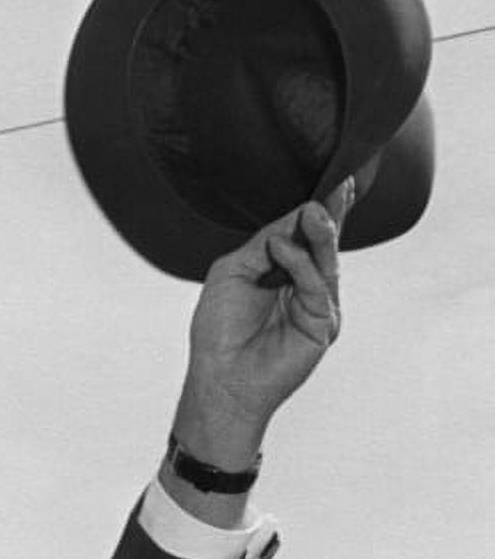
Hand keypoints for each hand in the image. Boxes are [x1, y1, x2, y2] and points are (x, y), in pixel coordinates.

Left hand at [171, 178, 354, 471]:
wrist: (220, 378)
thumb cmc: (219, 330)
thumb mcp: (233, 271)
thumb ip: (263, 244)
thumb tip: (296, 216)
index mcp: (282, 271)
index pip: (306, 234)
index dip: (319, 209)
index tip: (334, 180)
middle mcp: (304, 286)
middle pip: (325, 242)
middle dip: (332, 213)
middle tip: (339, 185)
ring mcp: (317, 305)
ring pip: (326, 261)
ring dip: (321, 233)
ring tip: (314, 211)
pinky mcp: (323, 324)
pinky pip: (316, 286)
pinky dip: (300, 265)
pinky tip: (281, 250)